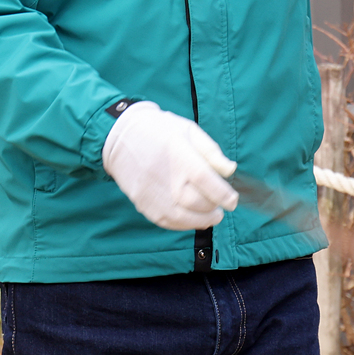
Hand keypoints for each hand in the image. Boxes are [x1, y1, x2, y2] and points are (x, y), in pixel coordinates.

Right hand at [102, 102, 238, 230]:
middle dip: (214, 208)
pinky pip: (167, 222)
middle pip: (196, 202)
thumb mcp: (188, 130)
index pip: (205, 181)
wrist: (121, 137)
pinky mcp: (143, 204)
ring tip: (212, 215)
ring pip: (183, 217)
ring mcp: (152, 193)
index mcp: (179, 154)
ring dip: (202, 220)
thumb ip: (211, 151)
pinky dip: (184, 224)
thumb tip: (230, 170)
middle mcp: (166, 176)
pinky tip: (193, 218)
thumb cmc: (159, 131)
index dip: (223, 194)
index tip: (232, 200)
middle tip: (222, 206)